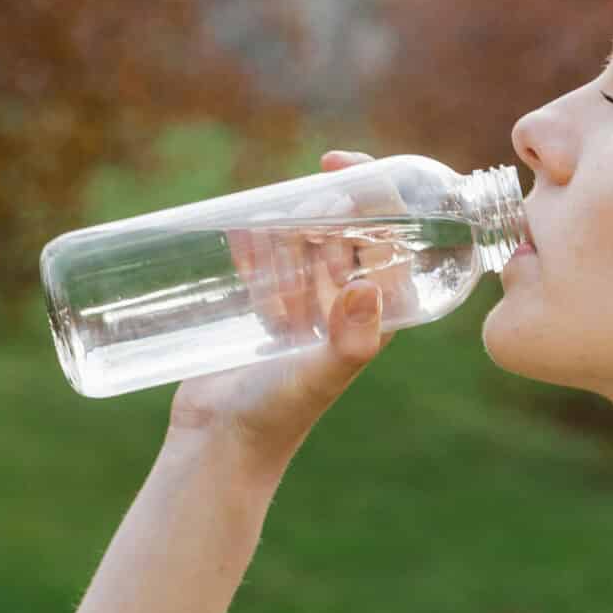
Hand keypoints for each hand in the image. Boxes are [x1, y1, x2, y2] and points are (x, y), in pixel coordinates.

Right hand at [167, 149, 396, 467]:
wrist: (221, 446)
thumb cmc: (277, 416)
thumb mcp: (318, 376)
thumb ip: (348, 341)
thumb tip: (367, 286)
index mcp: (375, 314)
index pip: (391, 239)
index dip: (376, 195)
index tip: (339, 166)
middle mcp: (345, 306)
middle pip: (346, 231)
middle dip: (324, 206)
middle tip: (298, 199)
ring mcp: (304, 307)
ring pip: (304, 242)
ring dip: (288, 225)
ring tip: (264, 233)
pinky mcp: (263, 311)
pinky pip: (266, 260)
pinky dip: (254, 242)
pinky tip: (235, 234)